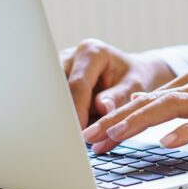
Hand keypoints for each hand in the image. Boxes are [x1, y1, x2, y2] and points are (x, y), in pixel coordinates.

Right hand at [59, 39, 175, 127]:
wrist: (132, 73)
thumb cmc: (135, 77)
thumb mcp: (135, 86)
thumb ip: (119, 96)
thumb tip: (103, 108)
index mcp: (91, 52)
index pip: (78, 84)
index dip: (76, 110)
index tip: (78, 131)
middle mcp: (71, 57)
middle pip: (58, 89)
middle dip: (63, 113)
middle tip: (70, 136)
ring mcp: (60, 69)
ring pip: (52, 97)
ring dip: (62, 115)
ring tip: (72, 132)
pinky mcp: (56, 82)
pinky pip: (54, 101)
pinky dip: (63, 116)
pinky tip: (71, 126)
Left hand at [81, 59, 187, 153]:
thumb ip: (181, 103)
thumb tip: (146, 111)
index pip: (143, 99)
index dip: (114, 115)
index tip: (89, 132)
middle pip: (148, 103)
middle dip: (115, 121)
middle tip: (88, 139)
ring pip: (169, 109)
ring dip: (138, 123)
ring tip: (114, 136)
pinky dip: (184, 131)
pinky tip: (166, 141)